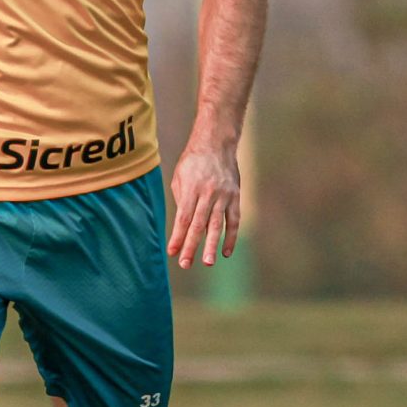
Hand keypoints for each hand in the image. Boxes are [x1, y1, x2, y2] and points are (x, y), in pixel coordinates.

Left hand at [165, 139, 242, 268]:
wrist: (217, 143)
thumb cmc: (193, 161)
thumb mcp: (180, 177)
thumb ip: (181, 201)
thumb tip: (182, 227)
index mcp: (191, 189)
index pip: (183, 218)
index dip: (177, 236)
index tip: (171, 252)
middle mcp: (208, 193)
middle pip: (199, 224)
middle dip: (191, 245)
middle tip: (185, 264)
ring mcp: (224, 195)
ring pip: (217, 225)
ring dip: (212, 245)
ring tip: (207, 262)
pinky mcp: (235, 196)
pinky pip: (234, 220)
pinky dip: (231, 237)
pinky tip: (226, 252)